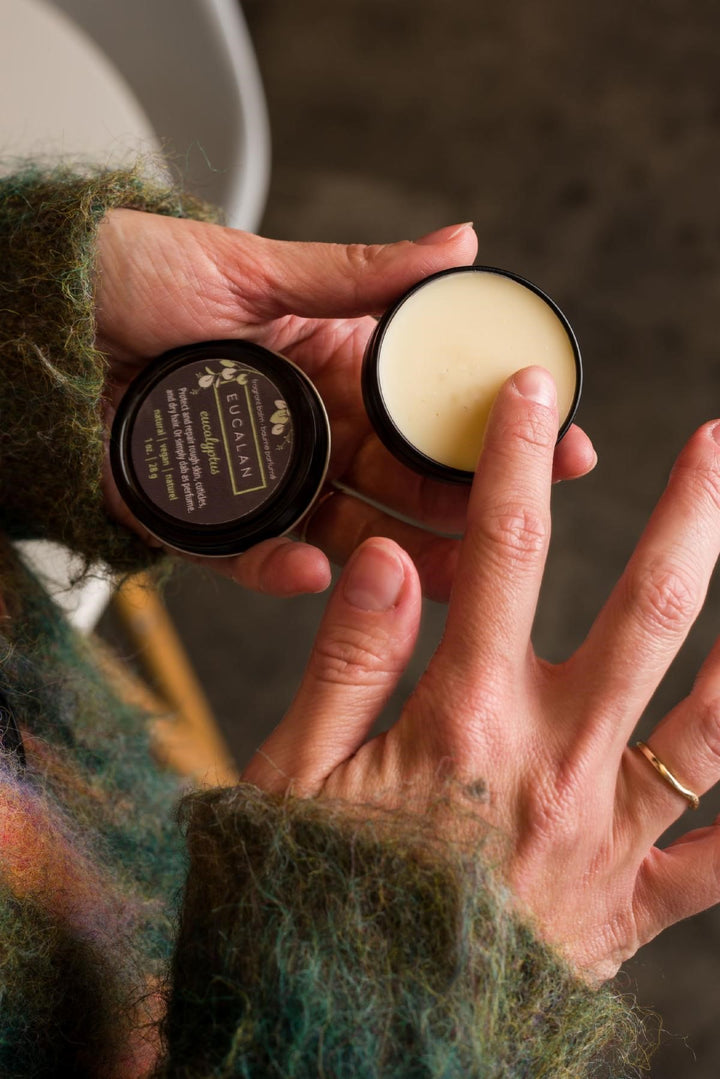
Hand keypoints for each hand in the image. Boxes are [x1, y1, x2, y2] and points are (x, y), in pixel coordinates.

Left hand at [95, 211, 595, 599]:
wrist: (32, 318)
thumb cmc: (133, 274)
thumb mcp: (254, 265)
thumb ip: (359, 274)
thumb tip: (461, 242)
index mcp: (329, 366)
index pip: (426, 411)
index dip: (490, 432)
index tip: (557, 445)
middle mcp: (304, 430)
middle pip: (399, 486)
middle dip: (463, 512)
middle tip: (519, 534)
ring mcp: (258, 480)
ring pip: (344, 535)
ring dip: (393, 561)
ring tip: (442, 578)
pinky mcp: (199, 519)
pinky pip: (252, 556)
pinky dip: (283, 572)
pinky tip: (318, 574)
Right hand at [243, 365, 719, 982]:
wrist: (342, 1026)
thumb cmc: (313, 892)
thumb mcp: (296, 771)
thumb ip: (348, 658)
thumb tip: (390, 555)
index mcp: (464, 719)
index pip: (502, 554)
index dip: (519, 461)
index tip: (534, 394)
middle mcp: (554, 763)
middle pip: (645, 613)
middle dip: (690, 516)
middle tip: (718, 445)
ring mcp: (603, 837)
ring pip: (711, 725)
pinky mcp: (627, 906)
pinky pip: (719, 864)